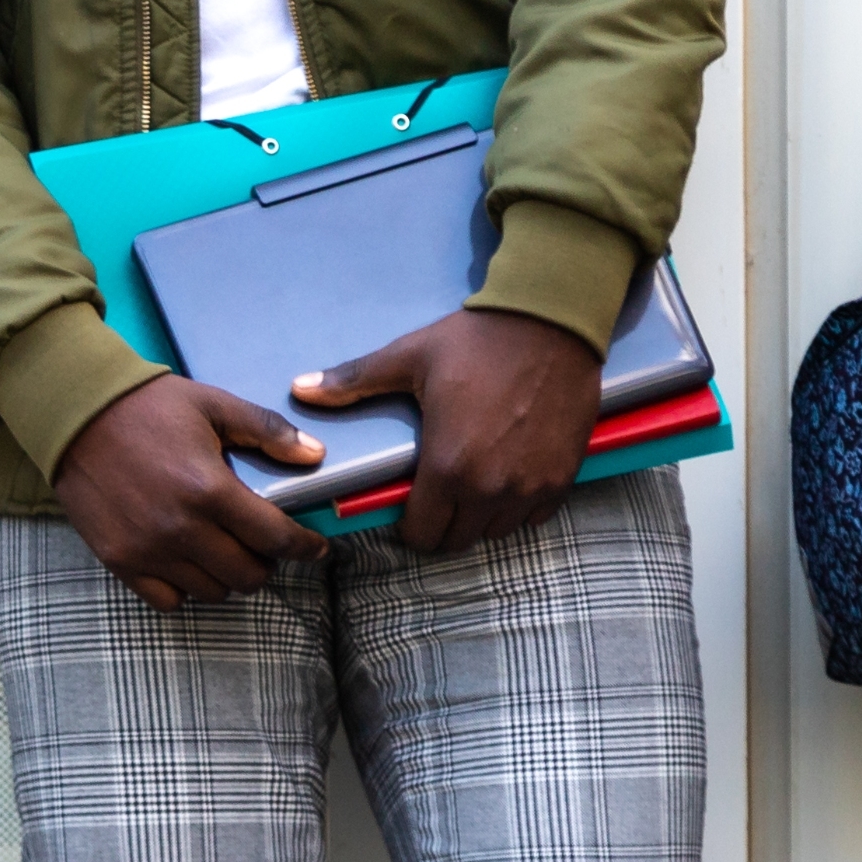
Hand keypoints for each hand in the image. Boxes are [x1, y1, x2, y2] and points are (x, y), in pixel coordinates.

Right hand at [49, 373, 328, 607]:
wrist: (76, 414)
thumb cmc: (148, 407)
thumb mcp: (214, 405)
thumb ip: (267, 431)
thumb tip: (315, 457)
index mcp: (210, 490)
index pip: (275, 538)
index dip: (304, 548)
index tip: (314, 548)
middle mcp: (181, 529)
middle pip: (247, 576)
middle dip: (265, 562)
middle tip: (261, 544)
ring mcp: (148, 551)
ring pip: (212, 591)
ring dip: (226, 576)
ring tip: (223, 550)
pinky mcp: (120, 561)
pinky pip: (168, 600)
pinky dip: (185, 589)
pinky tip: (187, 563)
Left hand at [294, 307, 606, 554]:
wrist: (550, 320)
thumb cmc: (476, 340)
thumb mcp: (410, 357)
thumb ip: (354, 381)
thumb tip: (299, 389)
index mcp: (447, 468)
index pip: (421, 535)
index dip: (411, 525)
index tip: (412, 503)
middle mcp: (489, 489)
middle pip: (458, 540)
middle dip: (444, 525)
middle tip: (441, 495)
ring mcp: (529, 487)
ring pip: (497, 531)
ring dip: (482, 517)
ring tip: (475, 484)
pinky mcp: (562, 477)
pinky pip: (534, 516)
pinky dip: (520, 506)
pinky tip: (510, 476)